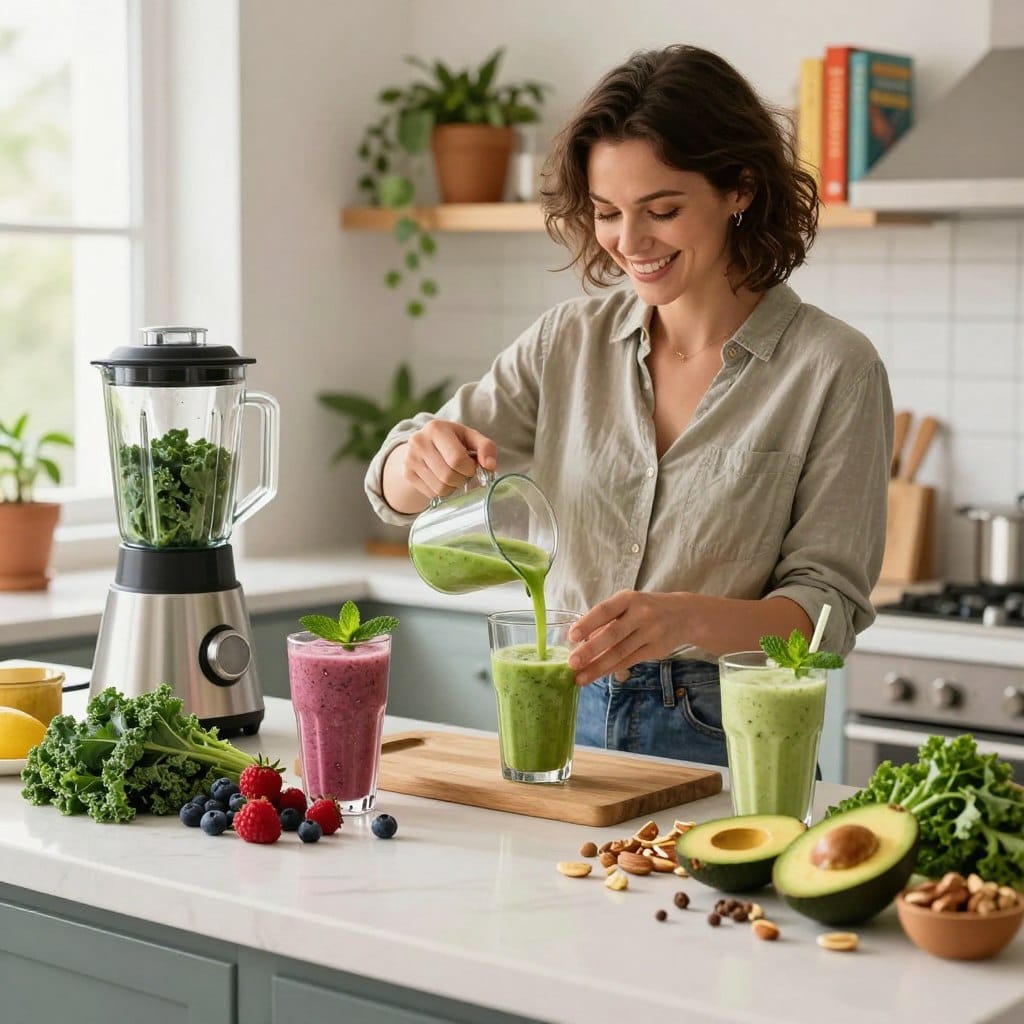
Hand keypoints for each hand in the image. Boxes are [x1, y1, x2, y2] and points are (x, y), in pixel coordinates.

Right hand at [402, 420, 497, 499]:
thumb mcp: (470, 437)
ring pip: (440, 488)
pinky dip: (443, 491)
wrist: (425, 443)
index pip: (457, 459)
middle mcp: (419, 442)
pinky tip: (443, 479)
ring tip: (454, 475)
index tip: (472, 466)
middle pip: (448, 476)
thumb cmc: (454, 441)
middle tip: (464, 472)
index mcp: (436, 428)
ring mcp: (410, 459)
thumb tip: (490, 466)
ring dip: (453, 487)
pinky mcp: (407, 473)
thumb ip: (485, 447)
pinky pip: (432, 494)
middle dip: (462, 479)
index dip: (470, 468)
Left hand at [567, 591, 687, 685]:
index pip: (604, 610)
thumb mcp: (628, 605)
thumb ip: (607, 620)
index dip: (587, 623)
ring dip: (598, 667)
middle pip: (612, 634)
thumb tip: (580, 641)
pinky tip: (597, 675)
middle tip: (572, 663)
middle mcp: (641, 614)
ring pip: (620, 653)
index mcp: (629, 599)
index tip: (571, 636)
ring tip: (579, 678)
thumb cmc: (645, 608)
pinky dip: (611, 669)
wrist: (684, 615)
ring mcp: (650, 633)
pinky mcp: (655, 650)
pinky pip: (629, 661)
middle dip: (590, 650)